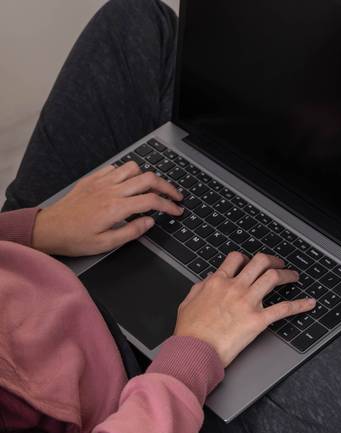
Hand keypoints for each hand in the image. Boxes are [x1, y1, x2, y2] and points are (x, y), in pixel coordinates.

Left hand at [31, 162, 182, 255]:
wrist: (50, 228)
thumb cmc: (75, 238)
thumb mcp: (106, 244)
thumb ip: (131, 232)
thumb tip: (149, 222)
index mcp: (116, 208)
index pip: (152, 200)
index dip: (169, 205)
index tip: (177, 210)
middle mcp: (111, 191)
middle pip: (148, 178)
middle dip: (166, 186)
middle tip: (174, 196)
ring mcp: (101, 182)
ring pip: (133, 168)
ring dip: (146, 176)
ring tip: (151, 189)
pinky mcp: (93, 179)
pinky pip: (116, 168)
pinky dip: (127, 173)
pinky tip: (128, 185)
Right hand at [173, 251, 315, 366]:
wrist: (195, 349)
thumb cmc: (190, 332)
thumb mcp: (188, 302)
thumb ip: (201, 288)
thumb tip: (210, 280)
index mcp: (217, 282)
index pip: (236, 259)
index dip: (247, 258)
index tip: (252, 263)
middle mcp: (235, 287)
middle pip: (260, 262)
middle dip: (272, 260)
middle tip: (278, 264)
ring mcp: (248, 302)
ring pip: (273, 277)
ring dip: (287, 274)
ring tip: (294, 276)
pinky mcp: (258, 320)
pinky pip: (284, 308)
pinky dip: (300, 304)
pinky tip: (310, 303)